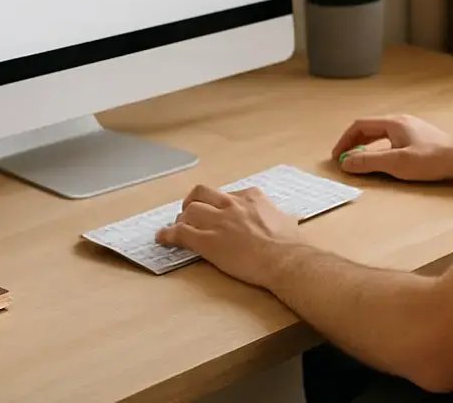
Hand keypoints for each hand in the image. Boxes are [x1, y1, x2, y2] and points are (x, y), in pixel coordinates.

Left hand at [155, 185, 301, 286]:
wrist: (285, 260)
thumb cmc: (290, 245)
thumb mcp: (287, 220)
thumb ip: (281, 217)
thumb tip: (288, 220)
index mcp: (251, 197)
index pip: (226, 193)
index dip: (217, 203)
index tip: (216, 210)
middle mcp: (232, 204)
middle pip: (201, 194)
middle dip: (192, 202)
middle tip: (189, 213)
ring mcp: (218, 222)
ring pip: (189, 212)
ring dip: (181, 219)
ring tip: (177, 228)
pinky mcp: (208, 241)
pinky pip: (181, 233)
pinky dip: (168, 235)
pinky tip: (162, 238)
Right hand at [330, 114, 452, 181]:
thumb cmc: (431, 159)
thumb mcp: (396, 162)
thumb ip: (369, 162)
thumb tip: (346, 162)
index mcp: (393, 122)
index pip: (360, 125)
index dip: (345, 140)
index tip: (337, 157)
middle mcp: (401, 121)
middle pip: (369, 128)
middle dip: (354, 143)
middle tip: (345, 159)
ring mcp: (411, 128)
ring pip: (381, 133)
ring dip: (367, 146)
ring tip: (360, 160)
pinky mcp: (419, 137)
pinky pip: (391, 138)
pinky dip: (380, 147)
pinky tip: (383, 159)